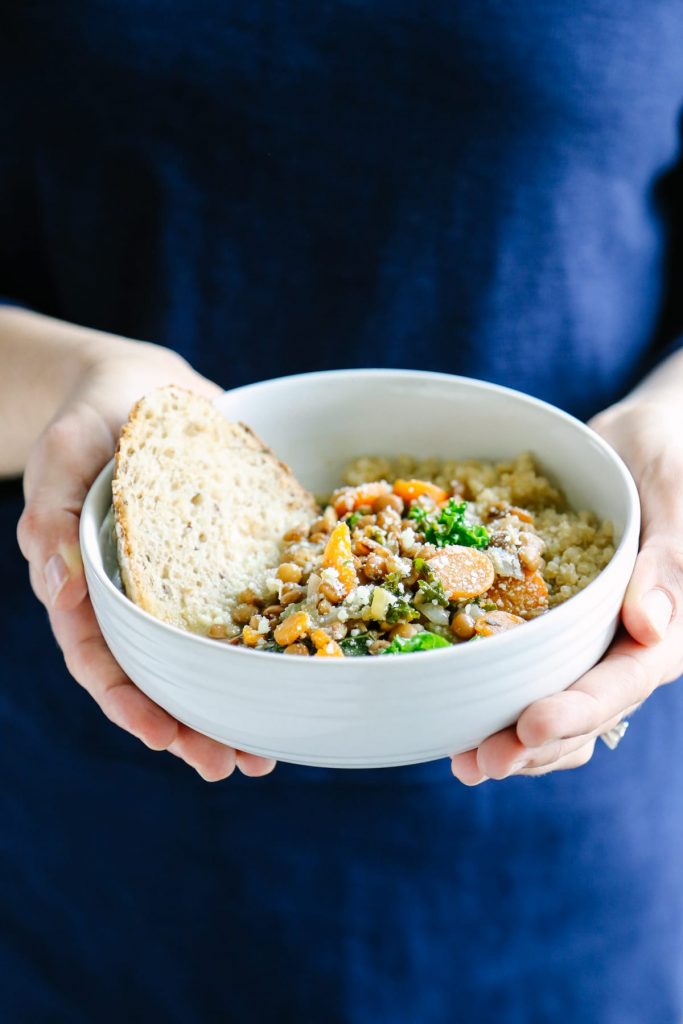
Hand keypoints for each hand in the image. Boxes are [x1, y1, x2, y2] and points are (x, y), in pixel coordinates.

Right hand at [17, 335, 275, 780]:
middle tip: (228, 767)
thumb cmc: (92, 419)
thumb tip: (57, 589)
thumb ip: (51, 514)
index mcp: (85, 586)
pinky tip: (292, 679)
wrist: (144, 390)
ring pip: (199, 660)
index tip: (161, 736)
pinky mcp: (217, 569)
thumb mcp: (62, 454)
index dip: (126, 701)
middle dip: (186, 727)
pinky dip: (259, 651)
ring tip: (263, 755)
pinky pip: (239, 615)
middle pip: (154, 676)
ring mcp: (177, 589)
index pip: (99, 658)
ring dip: (226, 708)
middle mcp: (133, 598)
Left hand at [451, 397, 682, 783]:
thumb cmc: (669, 454)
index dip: (579, 710)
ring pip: (559, 702)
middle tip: (478, 764)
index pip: (626, 680)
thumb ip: (668, 561)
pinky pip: (533, 668)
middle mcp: (632, 641)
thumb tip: (649, 627)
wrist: (640, 440)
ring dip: (513, 738)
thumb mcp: (674, 492)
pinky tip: (459, 714)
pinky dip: (499, 694)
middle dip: (534, 745)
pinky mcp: (561, 624)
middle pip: (588, 711)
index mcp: (670, 622)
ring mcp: (595, 637)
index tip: (530, 726)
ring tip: (462, 762)